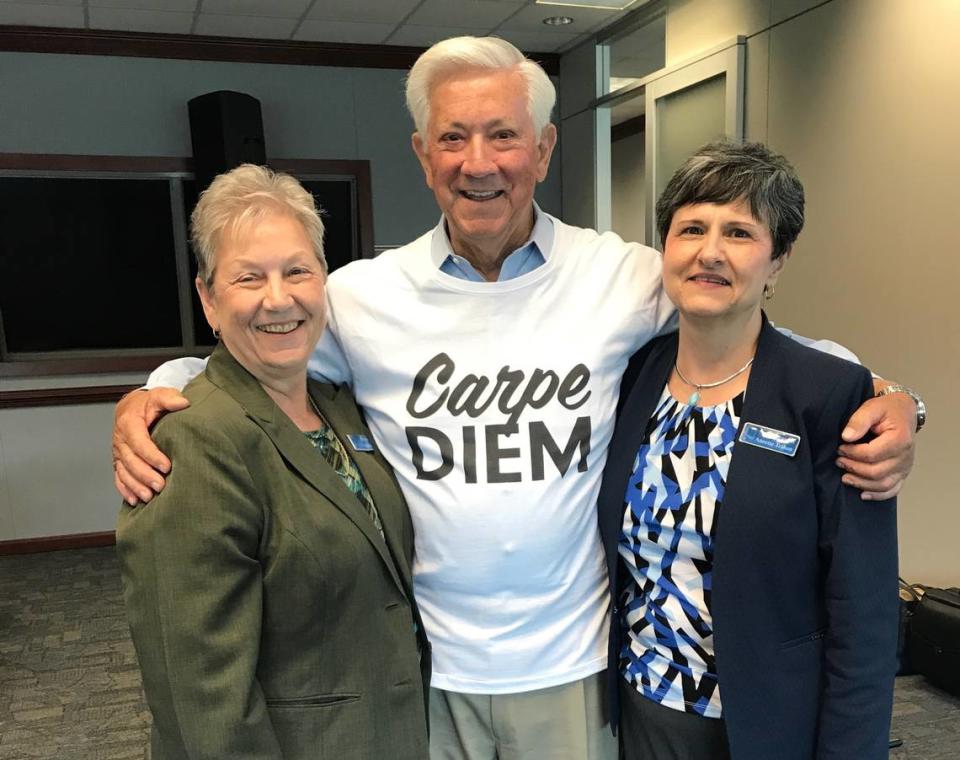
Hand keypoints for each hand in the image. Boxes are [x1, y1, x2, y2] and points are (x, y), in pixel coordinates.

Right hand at [112, 388, 189, 504]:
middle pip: (130, 461)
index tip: (166, 466)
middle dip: (145, 475)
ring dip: (135, 486)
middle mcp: (120, 439)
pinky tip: (134, 500)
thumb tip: (183, 403)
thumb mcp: (159, 395)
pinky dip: (125, 489)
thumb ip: (169, 398)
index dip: (151, 456)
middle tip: (161, 486)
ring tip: (149, 496)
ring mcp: (118, 452)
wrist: (131, 406)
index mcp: (129, 423)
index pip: (139, 442)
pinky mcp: (118, 460)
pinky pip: (118, 477)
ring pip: (123, 472)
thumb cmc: (147, 403)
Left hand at [836, 388, 916, 499]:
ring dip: (861, 484)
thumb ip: (859, 421)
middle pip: (876, 472)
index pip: (872, 454)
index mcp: (900, 440)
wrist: (902, 411)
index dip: (852, 454)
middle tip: (838, 461)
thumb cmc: (886, 409)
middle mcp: (905, 456)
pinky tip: (862, 494)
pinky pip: (892, 489)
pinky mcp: (902, 473)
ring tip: (845, 477)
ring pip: (883, 484)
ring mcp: (905, 467)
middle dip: (853, 468)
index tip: (840, 448)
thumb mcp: (872, 407)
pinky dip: (877, 495)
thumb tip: (847, 437)